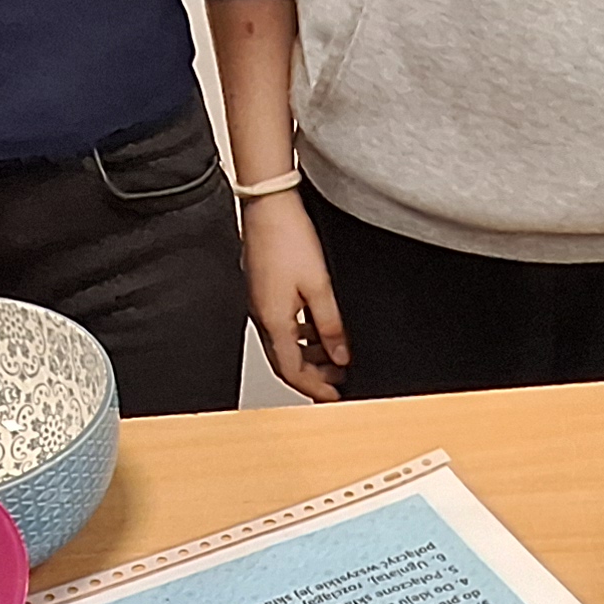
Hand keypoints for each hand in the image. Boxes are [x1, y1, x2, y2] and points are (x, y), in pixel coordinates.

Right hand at [243, 190, 346, 401]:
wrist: (269, 206)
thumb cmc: (287, 237)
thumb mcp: (320, 287)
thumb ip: (331, 325)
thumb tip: (341, 354)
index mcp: (273, 321)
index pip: (292, 371)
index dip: (314, 388)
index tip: (334, 397)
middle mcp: (263, 316)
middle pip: (286, 362)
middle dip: (313, 375)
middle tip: (339, 380)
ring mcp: (262, 304)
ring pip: (285, 344)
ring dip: (309, 354)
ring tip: (336, 354)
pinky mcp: (266, 292)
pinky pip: (284, 325)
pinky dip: (303, 334)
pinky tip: (321, 327)